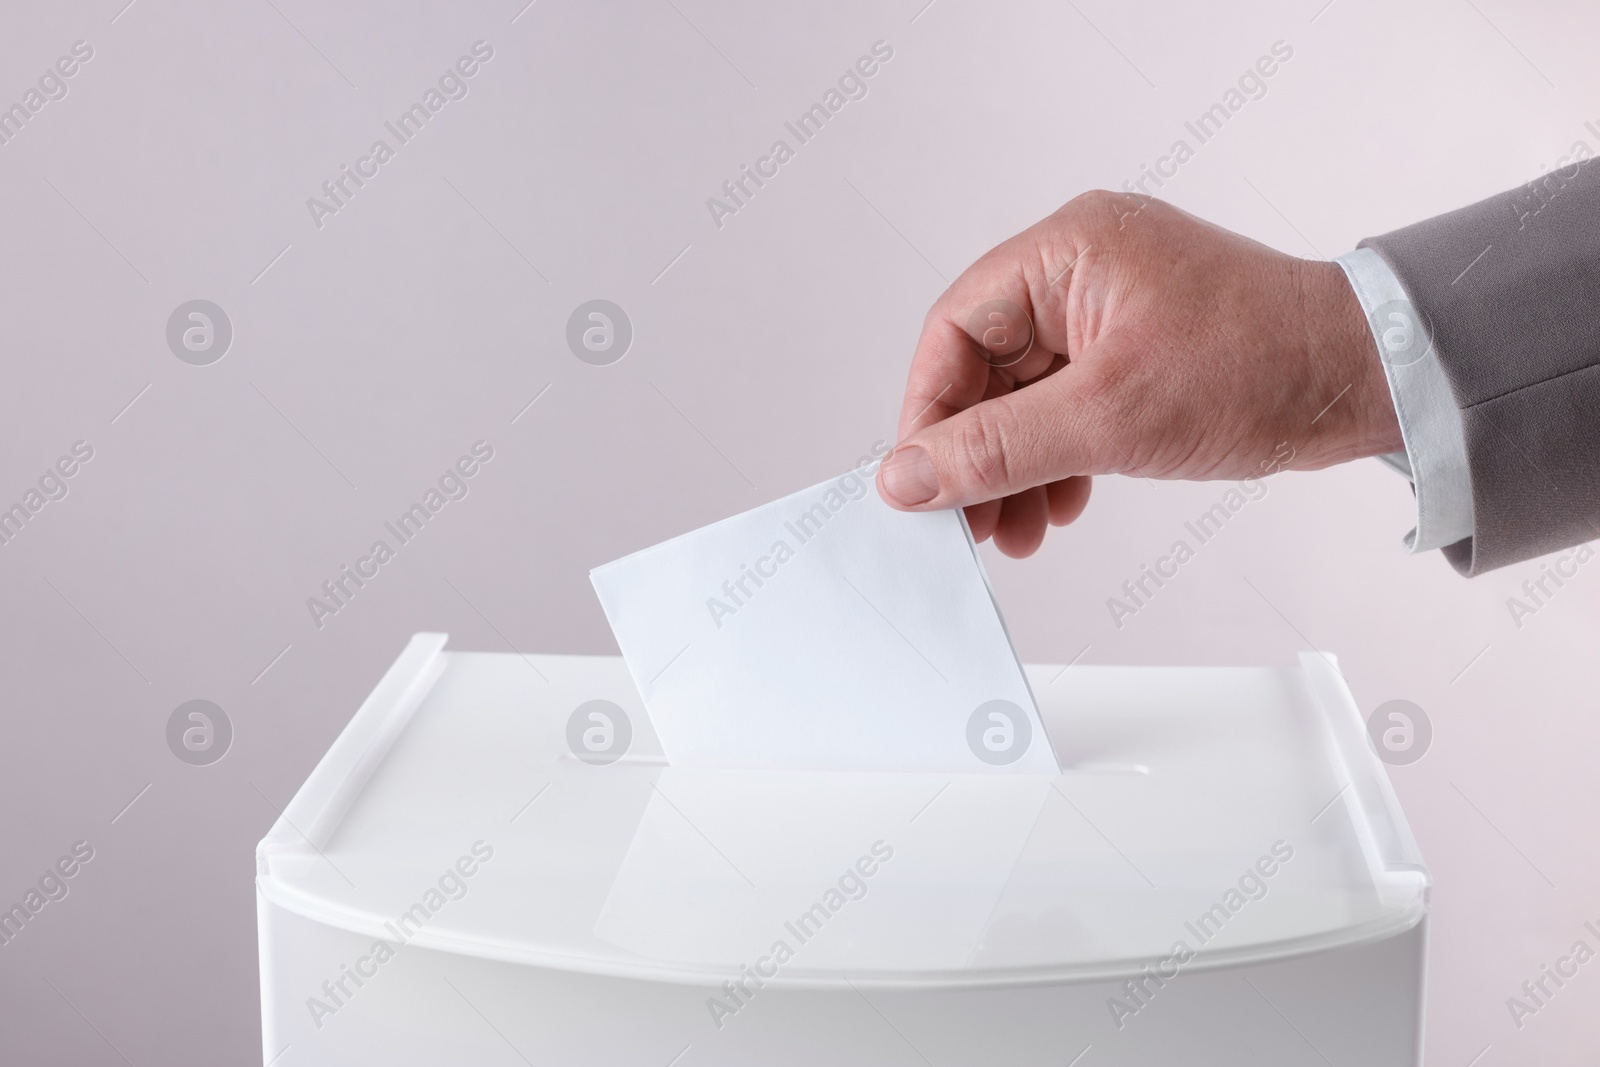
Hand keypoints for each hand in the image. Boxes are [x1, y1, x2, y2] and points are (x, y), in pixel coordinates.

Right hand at [875, 191, 1401, 556]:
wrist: (1369, 380)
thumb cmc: (1264, 367)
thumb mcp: (1110, 419)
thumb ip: (997, 451)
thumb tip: (906, 477)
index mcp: (1067, 251)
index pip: (955, 330)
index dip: (929, 411)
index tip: (918, 480)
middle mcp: (1080, 272)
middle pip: (983, 368)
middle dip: (975, 454)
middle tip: (965, 522)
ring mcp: (1107, 314)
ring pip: (1022, 399)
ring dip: (1012, 470)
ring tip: (1012, 532)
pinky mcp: (1132, 355)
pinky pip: (1064, 409)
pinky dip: (1054, 461)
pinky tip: (1056, 508)